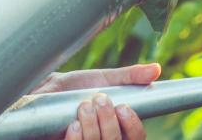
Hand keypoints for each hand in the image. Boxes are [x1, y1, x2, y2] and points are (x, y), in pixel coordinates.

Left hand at [28, 63, 161, 139]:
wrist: (44, 91)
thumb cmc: (76, 88)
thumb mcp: (104, 80)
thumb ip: (130, 76)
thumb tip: (157, 69)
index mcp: (118, 128)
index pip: (136, 138)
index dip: (134, 127)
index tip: (123, 107)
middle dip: (109, 123)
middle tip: (99, 100)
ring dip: (92, 127)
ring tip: (83, 106)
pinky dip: (75, 138)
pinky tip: (71, 124)